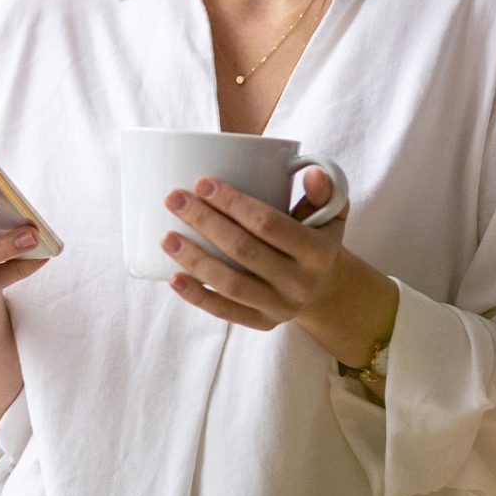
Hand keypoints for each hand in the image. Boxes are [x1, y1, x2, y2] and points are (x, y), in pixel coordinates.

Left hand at [161, 167, 348, 329]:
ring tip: (166, 237)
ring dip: (194, 260)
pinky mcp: (262, 323)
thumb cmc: (317, 238)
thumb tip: (312, 172)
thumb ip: (322, 192)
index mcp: (317, 252)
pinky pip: (225, 312)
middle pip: (243, 251)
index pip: (269, 224)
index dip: (234, 203)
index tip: (202, 182)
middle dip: (205, 222)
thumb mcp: (329, 214)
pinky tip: (173, 277)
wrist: (327, 289)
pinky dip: (197, 296)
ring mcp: (281, 307)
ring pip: (230, 284)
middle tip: (174, 199)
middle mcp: (300, 283)